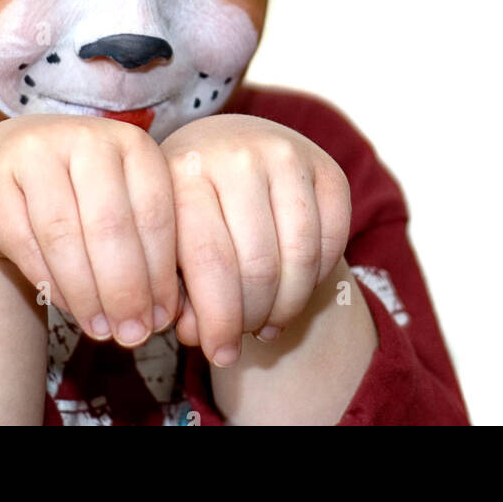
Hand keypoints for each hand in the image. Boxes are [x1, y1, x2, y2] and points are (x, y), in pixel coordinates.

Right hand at [0, 114, 178, 347]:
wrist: (2, 167)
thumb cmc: (78, 196)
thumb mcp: (121, 206)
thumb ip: (146, 249)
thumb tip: (165, 316)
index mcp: (132, 142)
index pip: (156, 213)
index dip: (161, 273)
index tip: (162, 319)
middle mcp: (86, 139)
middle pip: (111, 226)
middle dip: (126, 290)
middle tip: (133, 336)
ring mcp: (35, 153)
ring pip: (66, 236)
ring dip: (88, 294)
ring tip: (102, 331)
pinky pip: (25, 243)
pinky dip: (50, 283)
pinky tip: (68, 309)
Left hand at [160, 114, 350, 367]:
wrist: (228, 147)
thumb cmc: (191, 208)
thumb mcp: (169, 241)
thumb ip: (174, 290)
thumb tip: (196, 334)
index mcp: (184, 171)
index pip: (210, 260)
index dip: (218, 321)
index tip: (219, 354)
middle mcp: (236, 156)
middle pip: (257, 265)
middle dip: (253, 318)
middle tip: (245, 336)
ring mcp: (286, 155)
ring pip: (299, 257)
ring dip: (287, 306)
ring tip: (269, 322)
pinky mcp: (327, 167)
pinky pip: (332, 242)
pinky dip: (316, 279)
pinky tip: (293, 288)